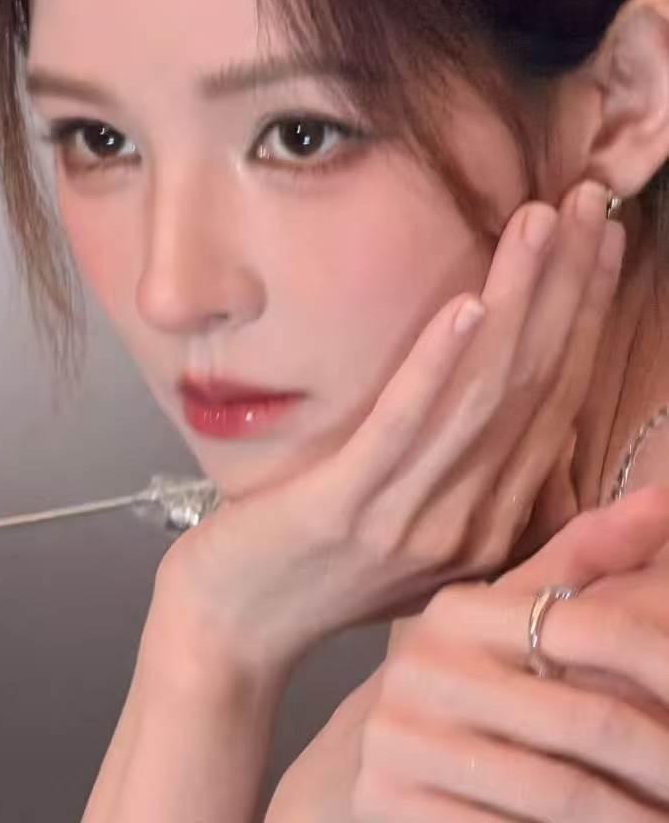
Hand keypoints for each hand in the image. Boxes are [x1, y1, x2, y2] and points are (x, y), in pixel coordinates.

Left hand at [157, 182, 623, 677]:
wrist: (236, 629)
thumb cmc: (321, 568)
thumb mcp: (417, 528)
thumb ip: (476, 477)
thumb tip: (523, 411)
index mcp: (493, 518)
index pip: (555, 398)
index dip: (582, 313)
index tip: (596, 239)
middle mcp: (469, 519)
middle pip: (533, 384)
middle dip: (566, 285)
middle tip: (586, 203)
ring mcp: (410, 518)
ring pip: (483, 393)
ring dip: (518, 300)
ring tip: (538, 222)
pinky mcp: (345, 508)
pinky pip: (403, 427)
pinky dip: (438, 365)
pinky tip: (465, 303)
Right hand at [352, 488, 668, 821]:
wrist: (368, 753)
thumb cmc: (464, 678)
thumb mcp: (512, 613)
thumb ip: (585, 559)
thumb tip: (662, 501)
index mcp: (456, 611)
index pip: (585, 633)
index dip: (663, 673)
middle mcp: (422, 667)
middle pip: (582, 721)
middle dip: (658, 761)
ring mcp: (400, 740)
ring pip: (555, 792)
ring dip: (630, 817)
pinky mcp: (388, 803)